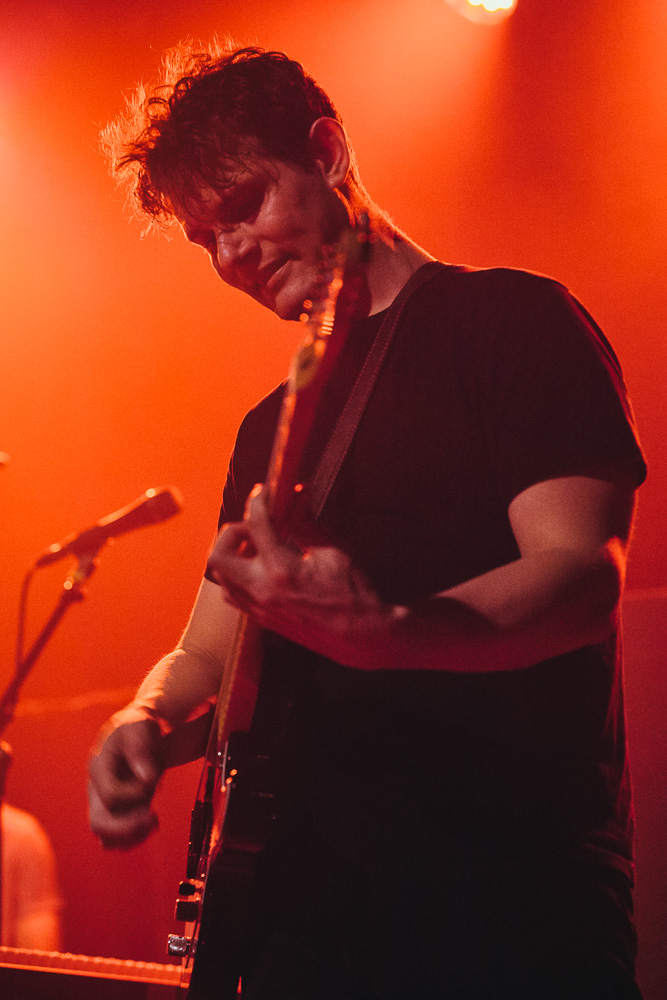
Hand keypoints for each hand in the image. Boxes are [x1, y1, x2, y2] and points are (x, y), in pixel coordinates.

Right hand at [88, 717, 163, 848]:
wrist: (139, 734)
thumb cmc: (138, 727)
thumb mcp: (140, 727)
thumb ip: (140, 748)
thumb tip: (146, 778)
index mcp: (99, 768)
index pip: (110, 796)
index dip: (135, 794)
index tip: (154, 780)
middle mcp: (97, 790)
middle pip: (99, 825)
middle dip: (128, 828)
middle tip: (154, 818)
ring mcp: (105, 805)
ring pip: (107, 839)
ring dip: (133, 837)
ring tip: (154, 822)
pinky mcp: (117, 813)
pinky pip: (118, 840)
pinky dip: (135, 838)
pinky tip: (152, 824)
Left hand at [205, 485, 403, 667]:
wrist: (360, 637)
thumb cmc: (353, 596)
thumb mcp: (332, 551)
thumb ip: (306, 522)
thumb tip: (298, 495)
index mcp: (282, 571)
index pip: (255, 525)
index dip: (257, 501)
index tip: (264, 493)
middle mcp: (262, 591)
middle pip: (219, 555)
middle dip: (232, 533)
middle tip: (253, 526)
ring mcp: (259, 608)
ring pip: (221, 576)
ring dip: (233, 555)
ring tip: (257, 546)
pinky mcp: (261, 619)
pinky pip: (233, 594)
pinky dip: (238, 576)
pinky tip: (261, 569)